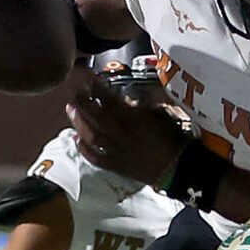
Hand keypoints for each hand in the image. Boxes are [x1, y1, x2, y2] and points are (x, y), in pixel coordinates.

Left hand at [68, 70, 187, 183]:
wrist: (179, 170)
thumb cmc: (174, 139)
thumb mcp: (162, 114)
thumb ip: (142, 107)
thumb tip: (128, 101)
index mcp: (134, 121)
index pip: (110, 101)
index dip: (98, 89)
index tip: (90, 79)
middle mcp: (122, 135)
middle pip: (96, 116)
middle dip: (84, 102)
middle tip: (76, 91)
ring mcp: (117, 152)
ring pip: (92, 136)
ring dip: (79, 121)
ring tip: (71, 109)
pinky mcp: (117, 167)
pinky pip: (96, 159)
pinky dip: (85, 149)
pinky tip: (77, 139)